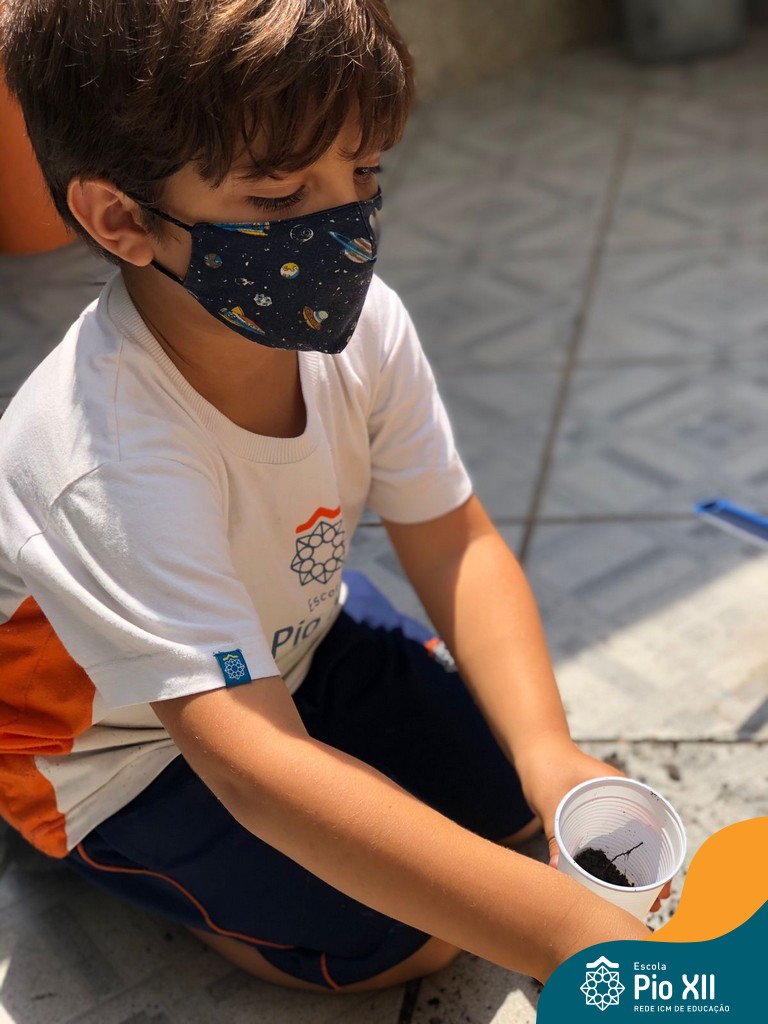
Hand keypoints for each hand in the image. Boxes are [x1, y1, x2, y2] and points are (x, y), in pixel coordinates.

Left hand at [516, 737, 670, 912]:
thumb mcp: (549, 800)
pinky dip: (615, 859)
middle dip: (653, 871)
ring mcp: (609, 805)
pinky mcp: (594, 813)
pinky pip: (612, 840)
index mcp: (620, 787)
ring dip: (635, 868)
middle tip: (654, 903)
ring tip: (639, 900)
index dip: (663, 858)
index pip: (655, 826)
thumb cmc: (544, 765)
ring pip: (631, 842)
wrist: (534, 746)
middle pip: (647, 839)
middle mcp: (621, 797)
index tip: (663, 887)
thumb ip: (553, 835)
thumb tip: (555, 871)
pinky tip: (612, 881)